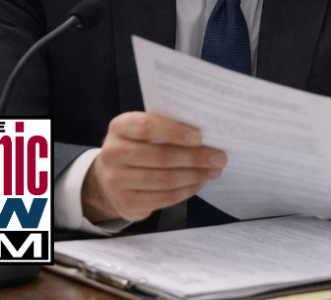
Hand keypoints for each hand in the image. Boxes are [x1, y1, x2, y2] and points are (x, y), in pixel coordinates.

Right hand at [82, 111, 225, 222]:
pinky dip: (186, 191)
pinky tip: (199, 183)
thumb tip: (207, 135)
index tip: (199, 137)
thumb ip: (167, 128)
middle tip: (219, 157)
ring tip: (214, 171)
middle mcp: (113, 153)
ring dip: (195, 175)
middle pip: (160, 156)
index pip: (147, 126)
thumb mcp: (143, 132)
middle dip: (195, 157)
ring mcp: (116, 181)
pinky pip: (164, 198)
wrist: (110, 177)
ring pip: (165, 179)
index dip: (174, 131)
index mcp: (119, 128)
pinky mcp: (126, 203)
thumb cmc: (138, 147)